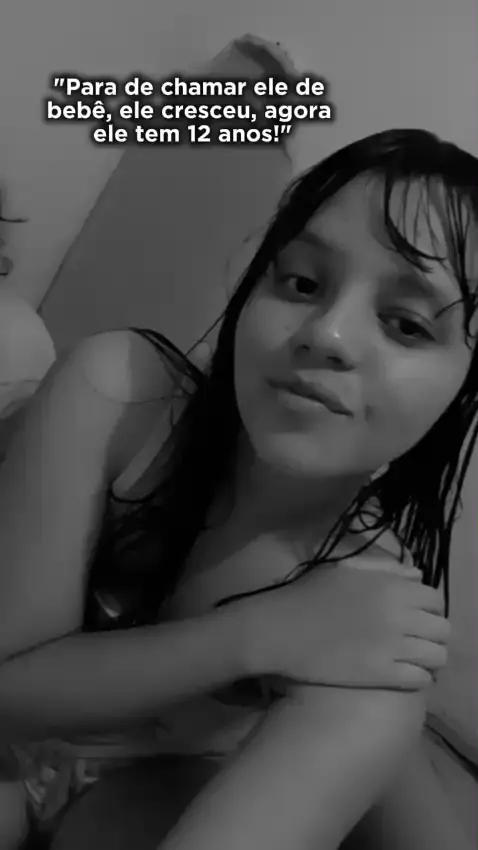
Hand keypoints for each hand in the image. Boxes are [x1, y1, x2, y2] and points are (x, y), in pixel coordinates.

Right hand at [239, 549, 449, 690]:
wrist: (280, 629)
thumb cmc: (308, 595)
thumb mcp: (346, 570)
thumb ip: (384, 569)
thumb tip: (415, 574)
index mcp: (391, 586)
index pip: (435, 598)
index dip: (430, 609)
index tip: (418, 616)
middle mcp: (399, 614)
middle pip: (442, 629)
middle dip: (434, 634)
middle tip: (417, 640)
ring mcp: (392, 646)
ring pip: (437, 656)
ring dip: (430, 659)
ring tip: (415, 661)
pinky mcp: (382, 674)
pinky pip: (421, 680)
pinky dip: (418, 678)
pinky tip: (403, 674)